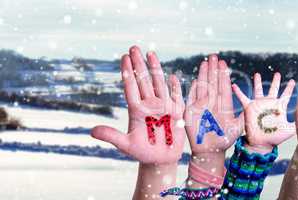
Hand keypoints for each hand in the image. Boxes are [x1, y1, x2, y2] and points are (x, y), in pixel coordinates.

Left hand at [91, 46, 185, 164]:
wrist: (160, 160)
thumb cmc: (142, 152)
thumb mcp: (125, 145)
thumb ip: (111, 136)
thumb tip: (92, 131)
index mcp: (137, 110)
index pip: (131, 87)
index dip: (128, 72)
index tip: (124, 58)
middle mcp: (149, 105)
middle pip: (143, 80)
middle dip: (138, 64)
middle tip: (133, 47)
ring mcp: (163, 107)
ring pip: (158, 83)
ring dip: (154, 68)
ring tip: (150, 53)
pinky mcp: (176, 113)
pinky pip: (176, 97)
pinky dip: (175, 87)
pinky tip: (173, 76)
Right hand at [184, 54, 241, 153]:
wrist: (210, 151)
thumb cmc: (224, 141)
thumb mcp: (237, 128)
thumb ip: (244, 118)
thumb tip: (253, 107)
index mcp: (223, 104)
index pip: (223, 86)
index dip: (223, 75)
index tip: (224, 63)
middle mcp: (213, 103)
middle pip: (213, 82)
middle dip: (213, 69)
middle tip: (214, 56)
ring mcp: (201, 106)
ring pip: (203, 86)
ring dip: (203, 74)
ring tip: (205, 62)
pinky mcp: (191, 112)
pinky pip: (191, 97)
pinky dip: (192, 88)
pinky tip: (195, 78)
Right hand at [231, 72, 295, 152]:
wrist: (261, 143)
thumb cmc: (275, 138)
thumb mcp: (289, 130)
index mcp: (280, 107)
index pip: (286, 94)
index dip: (289, 88)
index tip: (293, 81)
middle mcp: (270, 103)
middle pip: (273, 89)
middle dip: (276, 81)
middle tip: (278, 74)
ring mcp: (259, 105)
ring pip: (259, 90)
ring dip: (258, 82)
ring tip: (257, 74)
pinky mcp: (249, 108)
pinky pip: (243, 98)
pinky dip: (238, 92)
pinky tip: (234, 85)